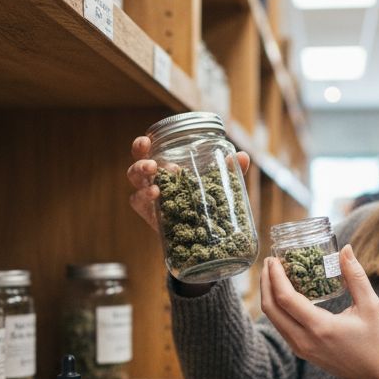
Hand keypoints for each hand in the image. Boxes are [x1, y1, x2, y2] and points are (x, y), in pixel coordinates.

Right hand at [127, 136, 248, 232]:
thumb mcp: (221, 186)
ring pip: (135, 181)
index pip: (151, 151)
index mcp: (167, 167)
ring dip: (141, 176)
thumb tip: (243, 156)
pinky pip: (138, 202)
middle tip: (153, 165)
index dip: (144, 144)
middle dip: (140, 160)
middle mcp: (156, 178)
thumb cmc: (208, 204)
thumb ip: (230, 172)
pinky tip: (155, 195)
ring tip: (155, 184)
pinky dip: (144, 197)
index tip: (148, 140)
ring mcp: (151, 196)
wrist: (206, 238)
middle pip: (138, 163)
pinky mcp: (150, 213)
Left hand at [260, 245, 378, 378]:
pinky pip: (280, 326)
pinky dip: (277, 307)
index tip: (274, 258)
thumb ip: (357, 276)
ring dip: (268, 294)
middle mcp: (304, 340)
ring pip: (272, 319)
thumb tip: (346, 249)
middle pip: (270, 309)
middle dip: (266, 282)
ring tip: (274, 273)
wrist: (375, 376)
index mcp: (320, 328)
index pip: (285, 299)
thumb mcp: (371, 306)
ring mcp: (300, 348)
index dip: (275, 276)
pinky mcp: (301, 351)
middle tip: (271, 261)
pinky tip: (283, 292)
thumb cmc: (376, 341)